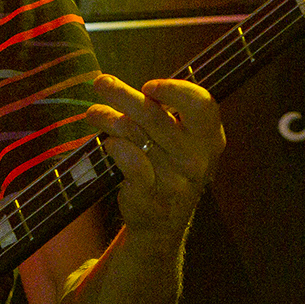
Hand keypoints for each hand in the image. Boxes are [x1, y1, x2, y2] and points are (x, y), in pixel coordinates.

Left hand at [83, 73, 224, 252]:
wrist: (161, 222)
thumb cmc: (167, 167)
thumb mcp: (176, 139)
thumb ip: (159, 113)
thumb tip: (117, 86)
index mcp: (209, 138)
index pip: (202, 105)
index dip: (174, 90)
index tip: (147, 86)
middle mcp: (197, 158)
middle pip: (155, 116)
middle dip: (122, 95)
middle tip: (101, 82)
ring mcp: (175, 179)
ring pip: (133, 134)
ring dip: (109, 118)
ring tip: (95, 112)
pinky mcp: (151, 194)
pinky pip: (127, 159)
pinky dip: (114, 147)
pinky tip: (109, 144)